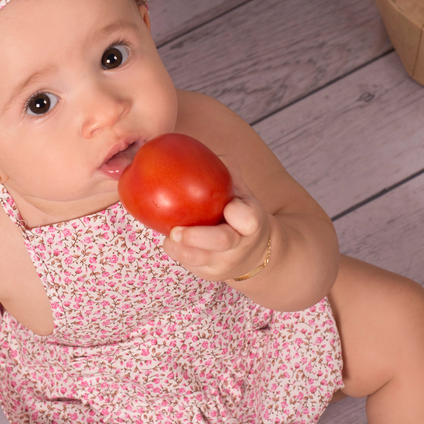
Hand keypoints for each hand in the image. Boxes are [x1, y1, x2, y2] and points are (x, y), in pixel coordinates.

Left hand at [161, 155, 271, 282]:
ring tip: (167, 239)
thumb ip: (227, 173)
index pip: (248, 219)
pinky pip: (191, 266)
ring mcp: (226, 263)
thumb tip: (204, 150)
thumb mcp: (243, 194)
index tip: (228, 204)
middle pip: (222, 242)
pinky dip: (178, 254)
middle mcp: (241, 245)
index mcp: (253, 222)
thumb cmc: (242, 214)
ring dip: (181, 250)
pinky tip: (168, 242)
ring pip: (202, 260)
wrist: (255, 253)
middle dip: (198, 237)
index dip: (238, 212)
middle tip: (176, 231)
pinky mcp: (211, 274)